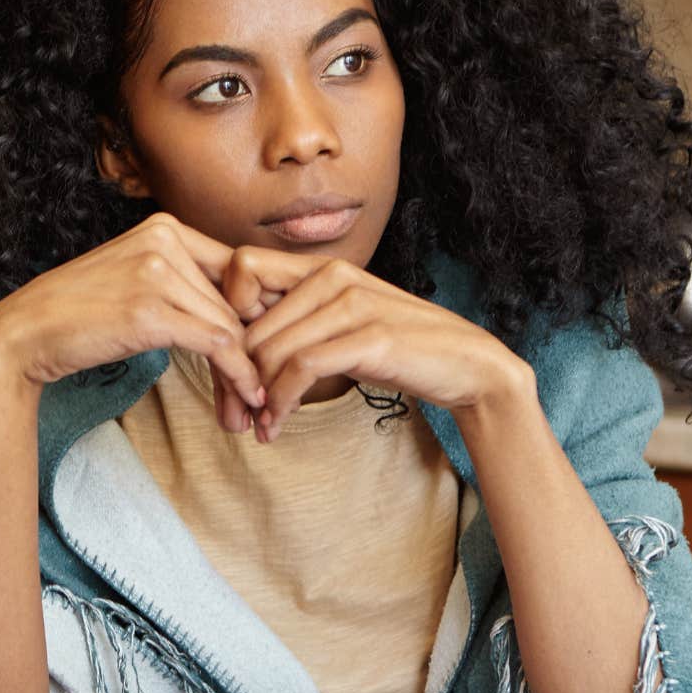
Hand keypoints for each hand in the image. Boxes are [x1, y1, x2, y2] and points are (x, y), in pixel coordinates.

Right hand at [0, 214, 265, 430]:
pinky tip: (246, 398)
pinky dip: (238, 375)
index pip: (235, 270)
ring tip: (248, 407)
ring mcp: (155, 272)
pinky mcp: (149, 310)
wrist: (25, 332)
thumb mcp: (134, 277)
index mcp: (164, 226)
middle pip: (235, 301)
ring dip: (246, 373)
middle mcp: (163, 239)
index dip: (256, 315)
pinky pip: (216, 344)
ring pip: (230, 326)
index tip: (265, 353)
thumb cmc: (79, 312)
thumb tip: (241, 312)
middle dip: (251, 351)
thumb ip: (181, 280)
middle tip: (257, 393)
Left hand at [223, 248, 528, 439]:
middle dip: (234, 373)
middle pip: (248, 320)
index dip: (225, 312)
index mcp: (320, 266)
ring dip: (255, 397)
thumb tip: (235, 345)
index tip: (233, 358)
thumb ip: (294, 321)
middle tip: (236, 412)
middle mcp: (333, 275)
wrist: (466, 365)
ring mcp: (353, 303)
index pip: (241, 268)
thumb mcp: (338, 324)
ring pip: (269, 348)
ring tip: (258, 425)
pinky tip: (277, 426)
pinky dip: (280, 403)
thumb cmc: (395, 347)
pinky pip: (300, 369)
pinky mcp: (369, 336)